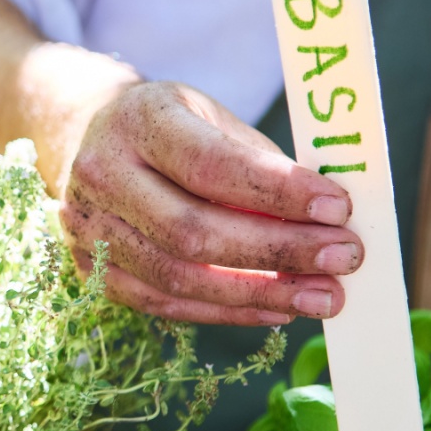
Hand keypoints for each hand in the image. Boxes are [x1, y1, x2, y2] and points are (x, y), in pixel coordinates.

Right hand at [60, 81, 361, 325]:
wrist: (92, 139)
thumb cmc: (172, 128)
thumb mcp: (213, 118)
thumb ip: (260, 164)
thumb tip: (326, 220)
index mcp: (137, 122)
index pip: (209, 165)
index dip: (277, 193)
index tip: (337, 209)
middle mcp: (101, 176)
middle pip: (192, 231)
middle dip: (277, 251)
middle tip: (342, 259)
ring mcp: (87, 229)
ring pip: (178, 277)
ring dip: (258, 293)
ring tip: (321, 297)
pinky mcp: (91, 271)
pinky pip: (164, 305)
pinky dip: (226, 311)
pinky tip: (276, 308)